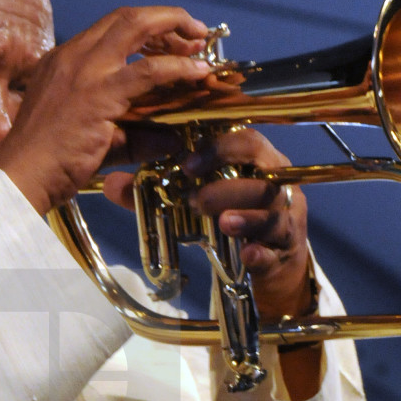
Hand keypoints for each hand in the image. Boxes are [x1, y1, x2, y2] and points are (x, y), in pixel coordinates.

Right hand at [0, 7, 210, 214]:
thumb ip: (133, 136)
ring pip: (137, 26)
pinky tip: (198, 72)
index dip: (146, 28)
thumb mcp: (92, 140)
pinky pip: (149, 71)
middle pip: (126, 16)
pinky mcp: (99, 94)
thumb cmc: (46, 164)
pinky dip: (179, 68)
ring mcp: (85, 71)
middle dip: (165, 17)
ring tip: (200, 41)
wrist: (21, 177)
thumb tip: (171, 139)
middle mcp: (72, 56)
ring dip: (175, 28)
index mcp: (63, 61)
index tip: (169, 40)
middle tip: (193, 31)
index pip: (109, 29)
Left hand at [103, 126, 312, 319]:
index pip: (245, 140)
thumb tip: (112, 184)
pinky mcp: (288, 249)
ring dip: (246, 216)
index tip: (187, 164)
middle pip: (264, 173)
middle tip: (195, 199)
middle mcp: (277, 183)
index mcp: (256, 160)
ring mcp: (287, 216)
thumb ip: (155, 192)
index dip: (218, 149)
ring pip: (273, 211)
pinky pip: (278, 248)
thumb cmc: (230, 215)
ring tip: (221, 223)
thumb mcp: (195, 201)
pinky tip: (248, 255)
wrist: (270, 259)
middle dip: (229, 183)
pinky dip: (262, 252)